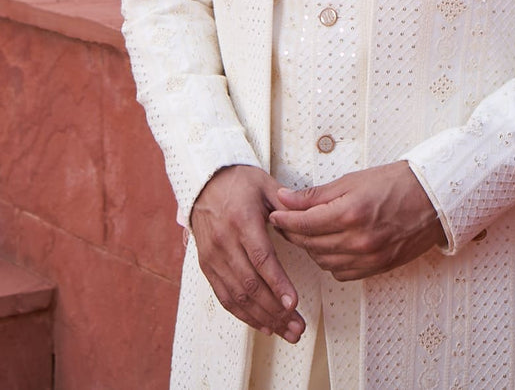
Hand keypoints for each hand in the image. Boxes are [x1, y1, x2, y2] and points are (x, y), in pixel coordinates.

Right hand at [190, 165, 305, 341]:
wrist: (204, 182)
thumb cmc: (239, 182)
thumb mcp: (266, 185)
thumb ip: (287, 206)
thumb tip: (309, 221)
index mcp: (242, 220)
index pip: (261, 258)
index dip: (277, 283)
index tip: (293, 303)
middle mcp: (224, 241)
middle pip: (250, 284)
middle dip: (275, 310)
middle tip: (298, 327)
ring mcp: (213, 256)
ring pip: (238, 296)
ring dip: (263, 318)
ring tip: (287, 332)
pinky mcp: (207, 266)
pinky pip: (224, 297)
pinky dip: (244, 315)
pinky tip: (263, 325)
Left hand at [269, 161, 445, 280]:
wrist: (432, 200)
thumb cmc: (396, 183)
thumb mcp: (353, 180)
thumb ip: (317, 194)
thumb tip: (287, 198)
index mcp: (350, 213)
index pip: (304, 223)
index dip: (285, 219)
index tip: (275, 213)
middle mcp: (358, 240)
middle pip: (310, 243)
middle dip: (293, 232)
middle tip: (285, 221)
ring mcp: (368, 257)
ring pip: (323, 261)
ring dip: (310, 247)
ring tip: (306, 231)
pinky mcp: (376, 268)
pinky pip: (341, 273)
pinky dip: (330, 261)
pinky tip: (329, 247)